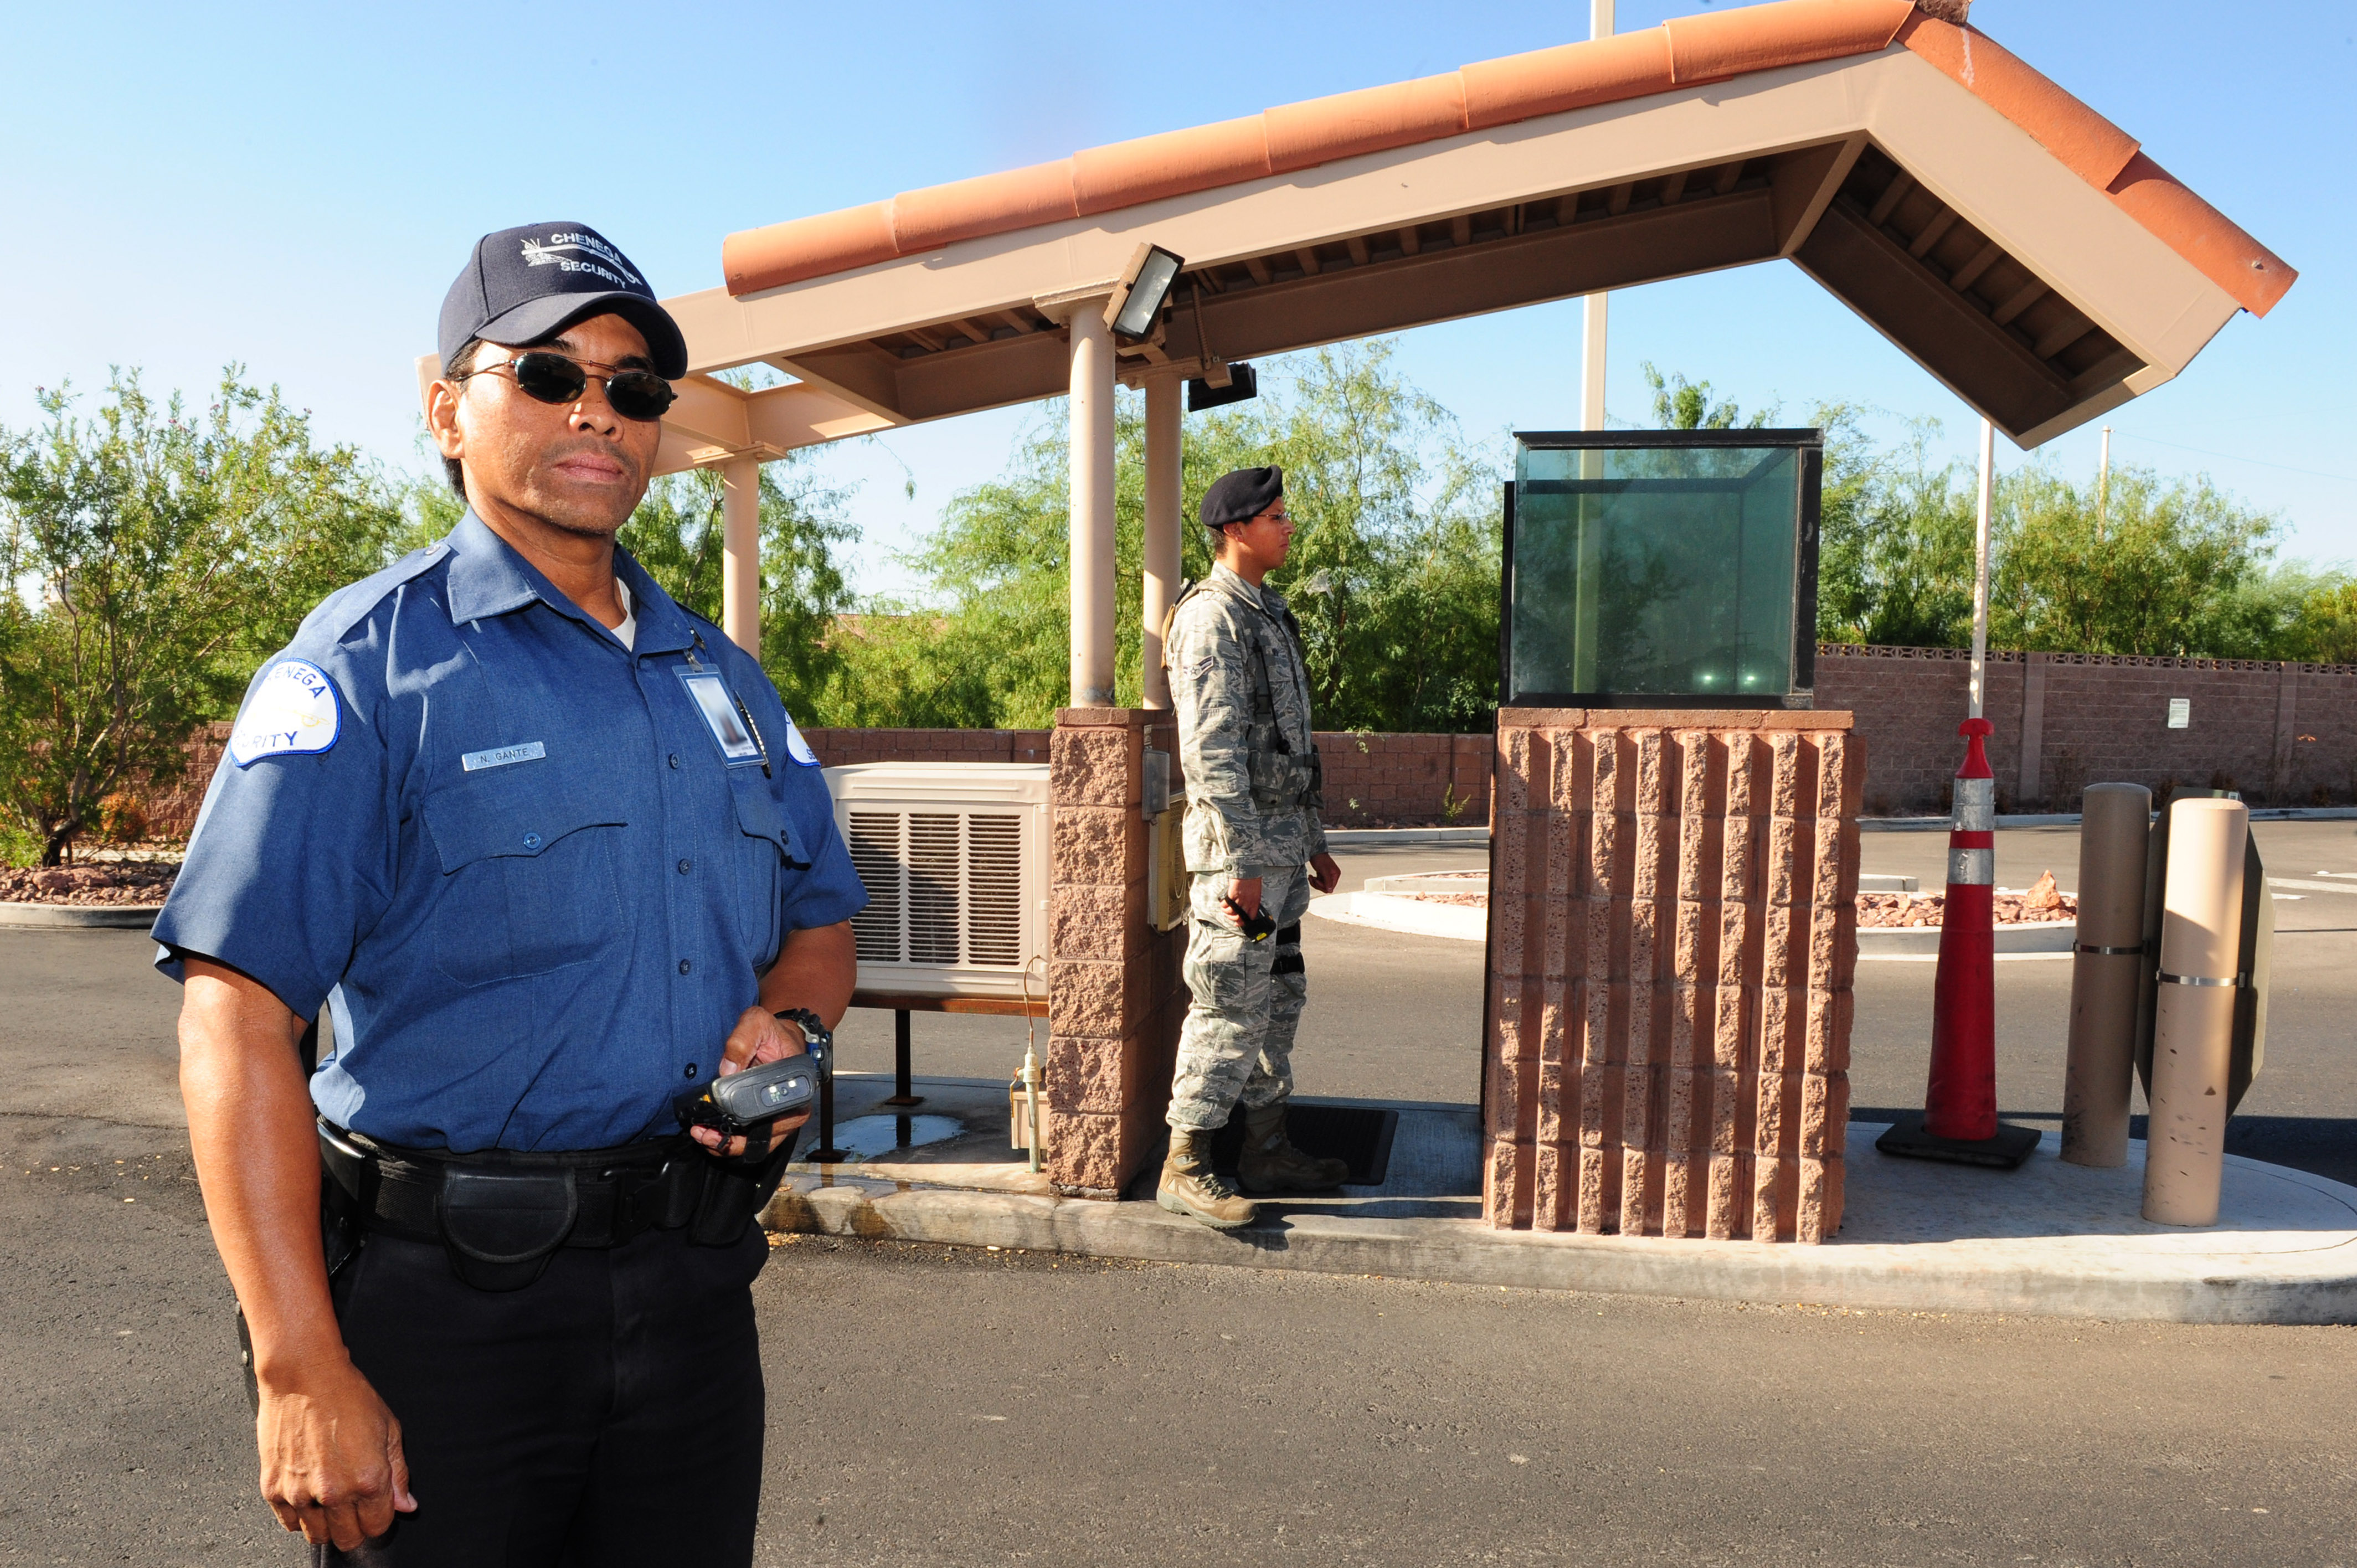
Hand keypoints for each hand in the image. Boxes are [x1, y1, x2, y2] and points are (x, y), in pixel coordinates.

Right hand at [256, 1356, 415, 1549]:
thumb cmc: (346, 1394)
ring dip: (327, 1524)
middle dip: (355, 1526)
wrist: (303, 1375)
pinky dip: (300, 1516)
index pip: (377, 1526)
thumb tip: (406, 1505)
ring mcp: (300, 1494)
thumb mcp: (389, 1428)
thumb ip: (399, 1473)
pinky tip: (309, 1494)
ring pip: (317, 1537)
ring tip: (331, 1499)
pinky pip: (288, 1523)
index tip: (377, 1507)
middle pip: (348, 1538)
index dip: (380, 1518)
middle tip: (355, 1506)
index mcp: (368, 1479)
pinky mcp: (273, 1490)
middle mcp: (334, 1492)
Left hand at [696, 1007, 813, 1156]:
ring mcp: (780, 1119)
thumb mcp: (757, 1023)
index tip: (726, 1120)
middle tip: (705, 1134)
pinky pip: (750, 1140)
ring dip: (729, 1146)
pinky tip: (709, 1135)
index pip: (778, 1117)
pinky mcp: (766, 1121)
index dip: (751, 1125)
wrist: (777, 1037)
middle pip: (767, 1139)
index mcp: (797, 1088)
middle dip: (734, 1143)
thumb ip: (742, 1040)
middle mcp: (793, 1109)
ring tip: (703, 1136)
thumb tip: (728, 1069)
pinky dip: (729, 1142)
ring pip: (757, 1145)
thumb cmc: (772, 1032)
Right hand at [1225, 876, 1263, 923]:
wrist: (1247, 868)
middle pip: (1239, 917)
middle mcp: (1248, 902)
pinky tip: (1223, 904)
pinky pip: (1226, 904)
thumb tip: (1246, 905)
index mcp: (1255, 902)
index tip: (1240, 922)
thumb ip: (1252, 899)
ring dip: (1226, 912)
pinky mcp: (1232, 895)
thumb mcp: (1256, 891)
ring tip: (1225, 909)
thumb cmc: (1252, 878)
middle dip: (1233, 918)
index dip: (1244, 921)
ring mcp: (1240, 899)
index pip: (1250, 917)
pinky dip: (1223, 905)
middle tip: (1231, 916)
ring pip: (1231, 912)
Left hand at [1308, 852, 1340, 894]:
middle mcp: (1333, 876)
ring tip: (1310, 877)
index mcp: (1336, 874)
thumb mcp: (1324, 870)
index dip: (1323, 886)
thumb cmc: (1320, 858)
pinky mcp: (1322, 875)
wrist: (1314, 852)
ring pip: (1321, 886)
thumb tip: (1330, 891)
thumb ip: (1328, 881)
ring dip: (1314, 883)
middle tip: (1312, 879)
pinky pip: (1318, 882)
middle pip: (1325, 887)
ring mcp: (1327, 876)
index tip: (1317, 880)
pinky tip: (1310, 876)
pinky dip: (1313, 880)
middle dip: (1317, 885)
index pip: (1330, 887)